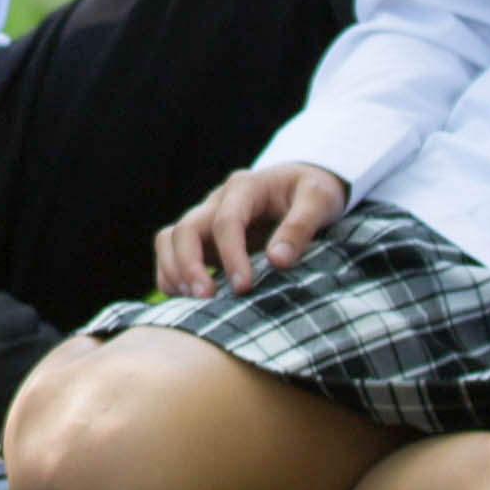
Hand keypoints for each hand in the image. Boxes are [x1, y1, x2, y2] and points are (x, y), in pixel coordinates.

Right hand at [156, 162, 350, 296]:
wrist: (302, 187)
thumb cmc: (313, 192)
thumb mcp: (319, 200)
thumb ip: (301, 227)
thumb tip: (277, 261)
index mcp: (245, 187)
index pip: (226, 221)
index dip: (231, 256)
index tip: (244, 287)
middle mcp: (218, 201)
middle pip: (185, 230)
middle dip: (189, 266)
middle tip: (207, 299)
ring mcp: (207, 219)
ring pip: (169, 239)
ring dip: (174, 271)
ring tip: (194, 302)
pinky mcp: (204, 238)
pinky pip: (172, 253)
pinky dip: (172, 276)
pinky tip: (190, 300)